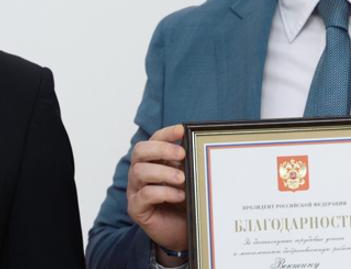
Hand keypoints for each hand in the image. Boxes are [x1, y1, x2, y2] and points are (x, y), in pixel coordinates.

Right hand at [127, 124, 186, 263]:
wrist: (181, 231)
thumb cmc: (185, 201)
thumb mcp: (191, 178)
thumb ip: (191, 163)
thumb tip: (203, 148)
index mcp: (154, 161)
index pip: (154, 140)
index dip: (166, 133)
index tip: (182, 129)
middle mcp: (141, 172)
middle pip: (140, 151)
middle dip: (161, 149)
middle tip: (182, 154)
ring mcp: (136, 190)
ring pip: (139, 171)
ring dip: (163, 172)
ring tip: (182, 179)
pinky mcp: (136, 208)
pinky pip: (144, 195)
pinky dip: (164, 192)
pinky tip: (179, 195)